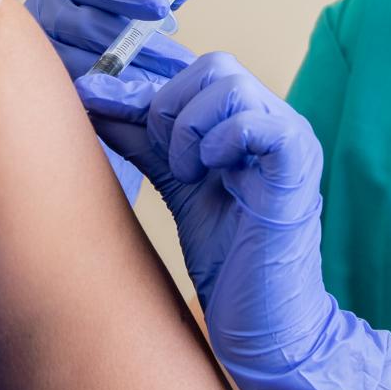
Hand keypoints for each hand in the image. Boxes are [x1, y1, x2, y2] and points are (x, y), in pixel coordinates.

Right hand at [24, 0, 201, 80]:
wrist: (57, 54)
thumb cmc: (102, 20)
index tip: (163, 6)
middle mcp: (46, 13)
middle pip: (91, 27)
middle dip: (142, 46)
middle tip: (181, 61)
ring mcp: (41, 51)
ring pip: (84, 62)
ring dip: (131, 75)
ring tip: (169, 85)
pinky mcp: (46, 84)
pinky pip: (80, 92)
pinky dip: (114, 97)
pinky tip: (144, 105)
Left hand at [76, 53, 390, 389]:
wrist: (264, 322)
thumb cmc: (228, 258)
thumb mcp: (176, 184)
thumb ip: (144, 139)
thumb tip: (93, 96)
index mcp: (251, 122)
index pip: (198, 71)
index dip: (146, 90)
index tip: (98, 105)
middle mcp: (276, 121)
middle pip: (214, 66)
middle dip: (169, 108)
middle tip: (166, 162)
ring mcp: (291, 139)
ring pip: (229, 84)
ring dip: (189, 128)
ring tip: (188, 174)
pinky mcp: (297, 166)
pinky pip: (254, 121)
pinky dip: (218, 141)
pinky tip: (207, 175)